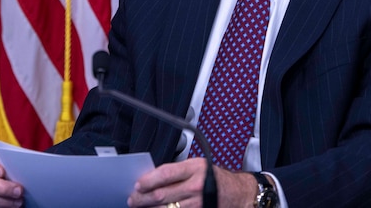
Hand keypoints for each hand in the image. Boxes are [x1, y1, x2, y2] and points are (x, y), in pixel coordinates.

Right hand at [0, 144, 23, 207]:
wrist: (7, 167)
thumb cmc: (7, 157)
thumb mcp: (7, 151)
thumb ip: (10, 155)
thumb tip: (21, 163)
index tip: (2, 171)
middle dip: (3, 188)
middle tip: (19, 190)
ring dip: (3, 201)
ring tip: (19, 201)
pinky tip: (12, 206)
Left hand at [127, 158, 257, 207]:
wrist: (237, 194)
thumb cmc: (215, 178)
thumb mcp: (198, 166)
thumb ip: (177, 171)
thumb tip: (152, 178)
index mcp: (195, 168)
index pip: (166, 174)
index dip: (149, 180)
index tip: (138, 184)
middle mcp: (196, 186)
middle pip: (162, 194)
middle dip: (143, 198)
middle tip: (132, 199)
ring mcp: (197, 203)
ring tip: (140, 207)